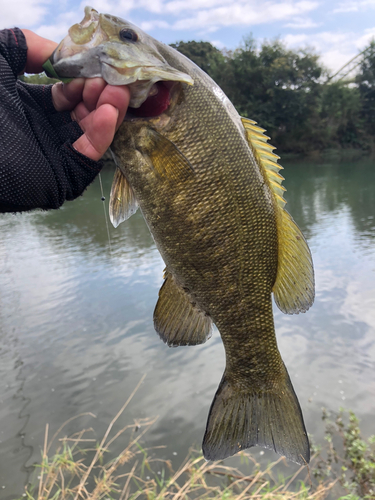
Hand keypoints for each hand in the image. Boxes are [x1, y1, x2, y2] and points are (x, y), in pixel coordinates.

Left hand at [21, 30, 129, 161]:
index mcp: (28, 108)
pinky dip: (102, 135)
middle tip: (113, 80)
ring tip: (118, 92)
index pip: (67, 95)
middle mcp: (44, 131)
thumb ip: (25, 47)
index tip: (98, 66)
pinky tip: (108, 113)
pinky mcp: (63, 177)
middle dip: (101, 94)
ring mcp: (55, 155)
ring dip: (109, 112)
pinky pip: (88, 156)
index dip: (84, 80)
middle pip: (84, 113)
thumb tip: (59, 51)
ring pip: (92, 134)